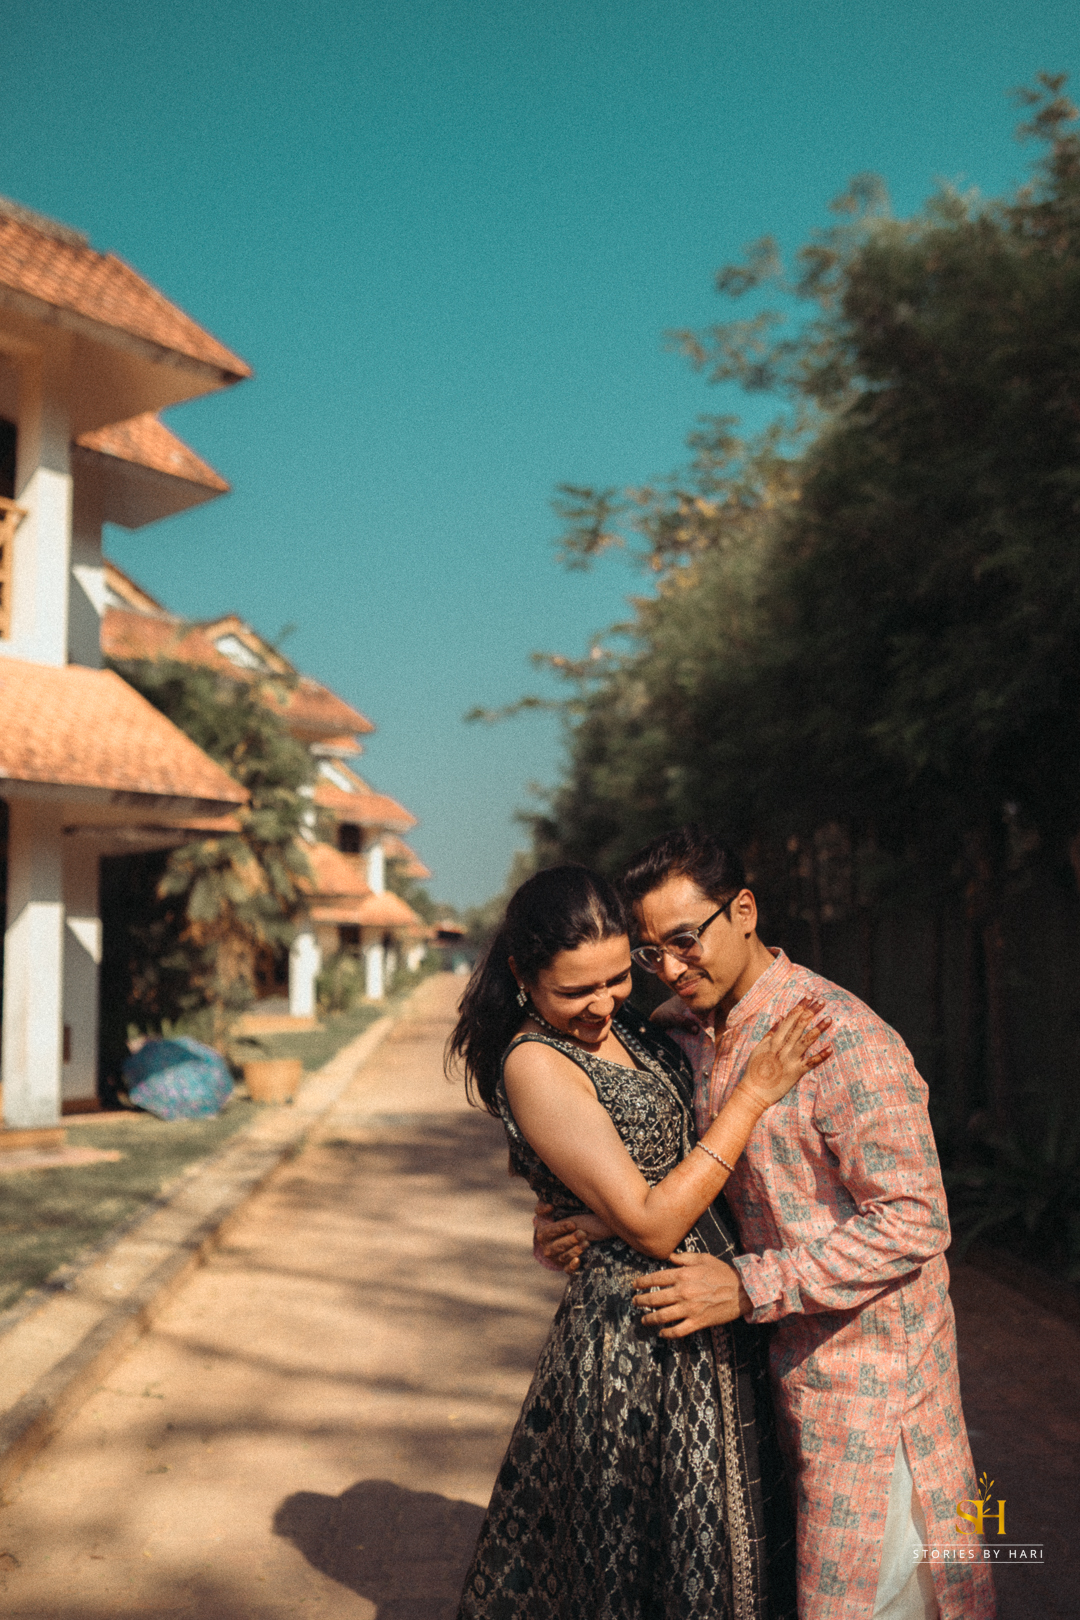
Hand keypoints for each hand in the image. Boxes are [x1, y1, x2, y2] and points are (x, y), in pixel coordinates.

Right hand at [534, 1201, 612, 1272]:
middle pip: (557, 1246)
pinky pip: (567, 1270)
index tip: (573, 1224)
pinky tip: (578, 1260)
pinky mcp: (564, 1267)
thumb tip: (550, 1206)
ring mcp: (556, 1259)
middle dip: (570, 1240)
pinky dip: (572, 1267)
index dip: (561, 1228)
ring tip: (586, 1243)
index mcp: (542, 1235)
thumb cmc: (555, 1219)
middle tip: (582, 1234)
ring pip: (564, 1257)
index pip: (549, 1232)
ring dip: (575, 1251)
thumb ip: (543, 1206)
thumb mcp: (546, 1211)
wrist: (562, 1236)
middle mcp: (547, 1249)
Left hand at [631, 1252, 752, 1335]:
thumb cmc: (723, 1272)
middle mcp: (683, 1292)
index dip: (642, 1282)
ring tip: (643, 1320)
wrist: (742, 1290)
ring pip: (662, 1316)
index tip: (635, 1285)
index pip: (656, 1278)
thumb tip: (670, 1257)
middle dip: (641, 1301)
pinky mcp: (698, 1322)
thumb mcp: (703, 1258)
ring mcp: (689, 1308)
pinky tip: (661, 1333)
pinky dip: (667, 1333)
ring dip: (649, 1319)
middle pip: (655, 1298)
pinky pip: (678, 1330)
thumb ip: (684, 1258)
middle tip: (635, 1302)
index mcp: (683, 1275)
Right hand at [736, 998, 831, 1110]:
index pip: (788, 1019)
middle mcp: (782, 1048)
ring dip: (818, 1029)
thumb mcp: (759, 1048)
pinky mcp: (795, 1072)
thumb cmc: (755, 1070)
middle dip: (810, 1012)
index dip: (799, 1007)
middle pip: (798, 1026)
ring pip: (805, 1041)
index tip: (808, 997)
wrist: (753, 1092)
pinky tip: (830, 1048)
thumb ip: (770, 1033)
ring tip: (829, 1019)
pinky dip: (820, 1056)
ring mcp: (789, 1060)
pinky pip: (810, 1063)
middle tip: (821, 1001)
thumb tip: (779, 1017)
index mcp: (773, 1040)